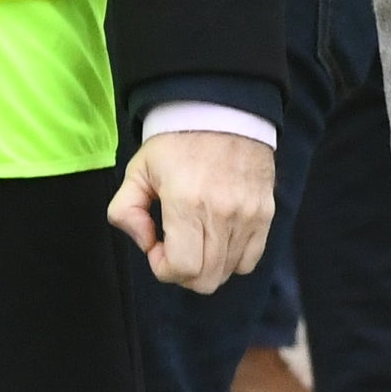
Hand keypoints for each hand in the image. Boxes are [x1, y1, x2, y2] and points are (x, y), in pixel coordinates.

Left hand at [106, 123, 275, 292]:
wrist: (223, 112)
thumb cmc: (176, 142)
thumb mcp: (137, 170)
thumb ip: (125, 211)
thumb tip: (145, 243)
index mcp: (187, 203)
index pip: (182, 268)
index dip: (163, 268)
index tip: (157, 246)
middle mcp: (222, 214)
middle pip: (206, 279)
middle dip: (183, 273)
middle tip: (174, 248)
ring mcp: (248, 216)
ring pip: (228, 272)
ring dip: (206, 266)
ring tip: (196, 239)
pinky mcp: (265, 214)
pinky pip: (250, 259)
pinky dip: (232, 260)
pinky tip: (217, 239)